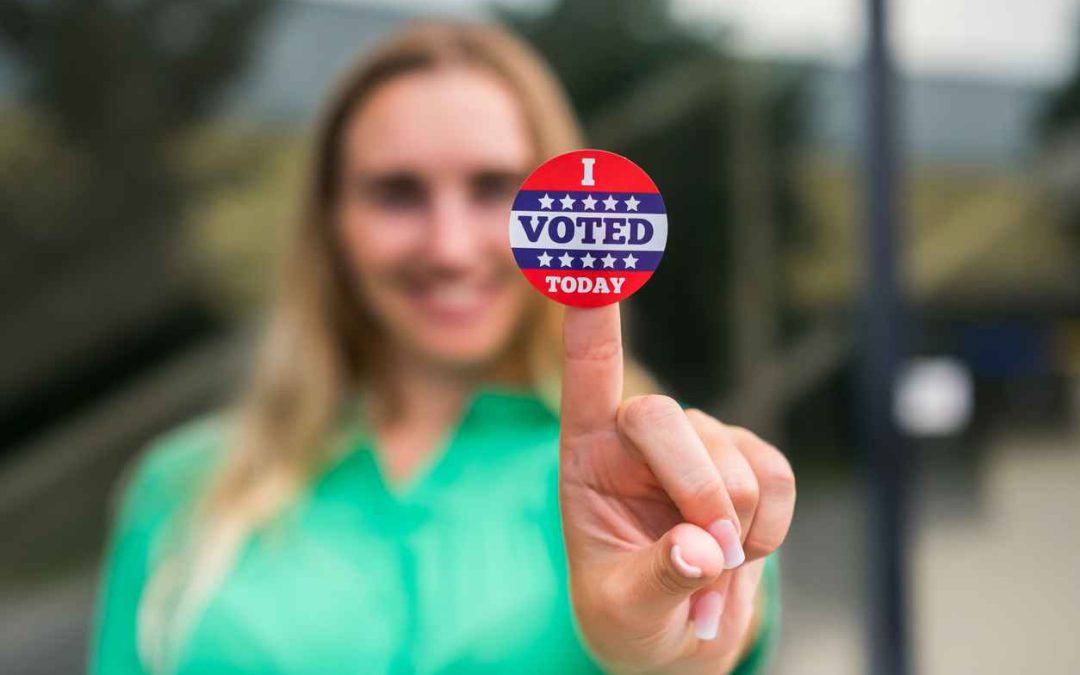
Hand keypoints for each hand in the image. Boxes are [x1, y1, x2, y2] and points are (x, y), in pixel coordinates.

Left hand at [558, 304, 795, 674]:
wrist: (678, 631)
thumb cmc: (628, 614)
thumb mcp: (625, 613)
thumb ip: (658, 580)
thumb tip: (706, 549)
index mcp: (585, 454)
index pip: (586, 370)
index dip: (591, 312)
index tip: (591, 251)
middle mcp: (637, 434)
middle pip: (667, 418)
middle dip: (699, 495)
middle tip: (711, 564)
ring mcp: (696, 439)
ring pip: (734, 461)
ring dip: (738, 533)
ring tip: (711, 577)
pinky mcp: (746, 455)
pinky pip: (778, 478)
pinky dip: (772, 529)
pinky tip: (744, 553)